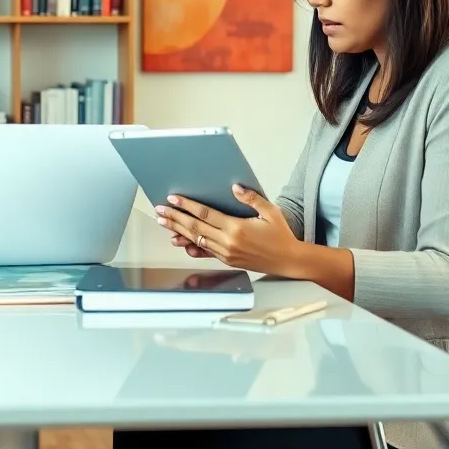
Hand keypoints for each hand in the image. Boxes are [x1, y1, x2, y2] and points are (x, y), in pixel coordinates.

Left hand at [154, 185, 305, 276]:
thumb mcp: (271, 212)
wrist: (288, 261)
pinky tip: (180, 242)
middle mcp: (228, 242)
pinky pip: (205, 252)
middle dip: (175, 218)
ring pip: (196, 240)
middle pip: (195, 227)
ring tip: (164, 224)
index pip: (205, 214)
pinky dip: (191, 246)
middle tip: (160, 210)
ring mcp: (226, 253)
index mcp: (236, 228)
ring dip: (178, 231)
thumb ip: (251, 199)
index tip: (174, 199)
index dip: (187, 206)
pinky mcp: (227, 260)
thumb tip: (235, 188)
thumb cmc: (281, 236)